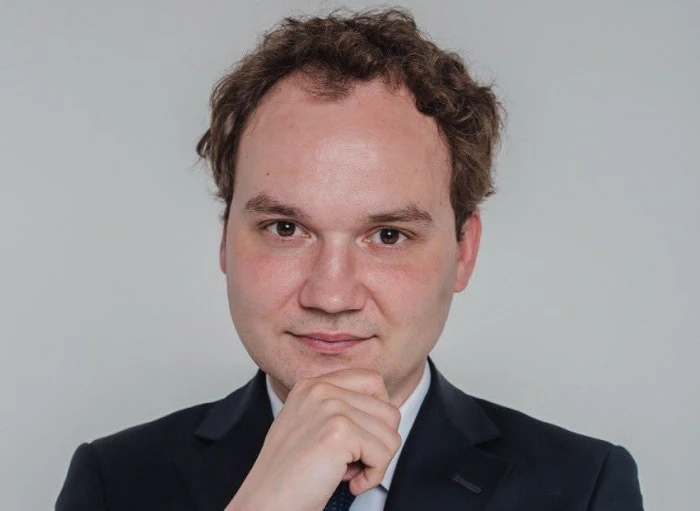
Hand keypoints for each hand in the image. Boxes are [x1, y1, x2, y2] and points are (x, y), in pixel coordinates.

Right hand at [225, 369, 401, 510]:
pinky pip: (384, 453)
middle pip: (388, 408)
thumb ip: (340, 409)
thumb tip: (387, 410)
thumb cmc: (289, 476)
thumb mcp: (311, 426)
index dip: (379, 414)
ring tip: (349, 473)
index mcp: (312, 385)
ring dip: (377, 461)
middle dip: (379, 442)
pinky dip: (374, 476)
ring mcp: (330, 408)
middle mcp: (320, 390)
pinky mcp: (340, 432)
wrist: (267, 503)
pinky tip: (351, 483)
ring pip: (391, 432)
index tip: (362, 439)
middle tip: (353, 462)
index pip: (372, 380)